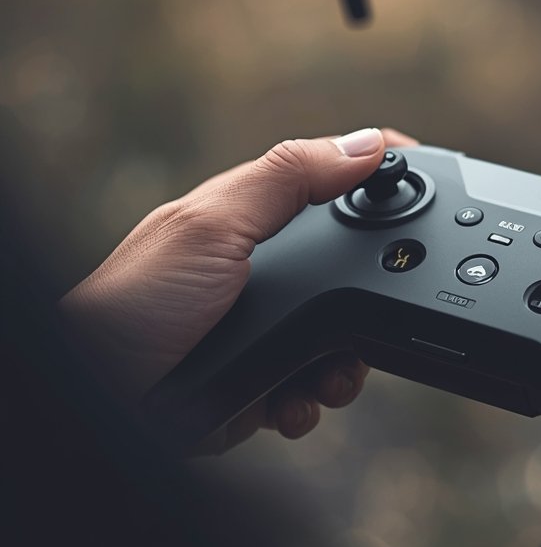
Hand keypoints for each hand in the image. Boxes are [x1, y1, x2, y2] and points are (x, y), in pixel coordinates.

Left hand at [60, 127, 417, 451]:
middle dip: (373, 291)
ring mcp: (263, 322)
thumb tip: (366, 144)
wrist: (107, 401)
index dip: (380, 171)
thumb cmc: (137, 304)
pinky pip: (312, 383)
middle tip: (376, 314)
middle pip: (349, 261)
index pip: (330, 177)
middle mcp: (260, 264)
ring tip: (326, 377)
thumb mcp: (216, 223)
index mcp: (251, 214)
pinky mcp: (261, 376)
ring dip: (345, 361)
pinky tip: (289, 402)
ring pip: (340, 331)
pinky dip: (312, 398)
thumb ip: (290, 179)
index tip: (427, 174)